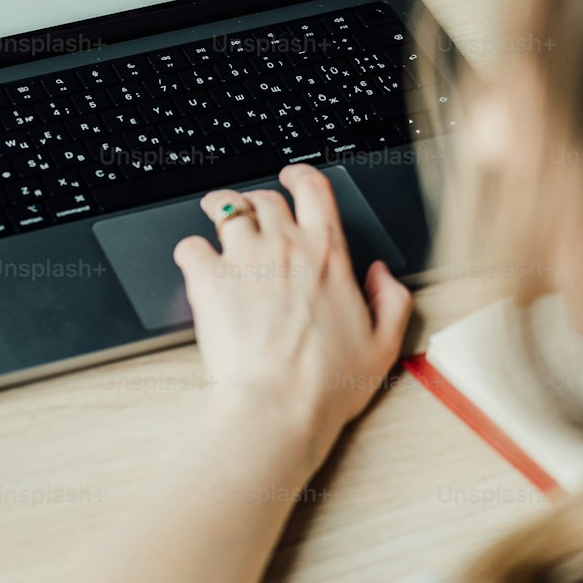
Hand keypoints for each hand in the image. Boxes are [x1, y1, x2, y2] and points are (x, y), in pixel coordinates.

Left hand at [174, 165, 412, 465]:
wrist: (278, 408)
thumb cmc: (327, 384)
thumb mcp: (384, 345)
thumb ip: (391, 301)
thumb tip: (382, 274)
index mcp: (327, 254)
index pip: (313, 188)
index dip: (300, 175)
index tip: (292, 178)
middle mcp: (284, 246)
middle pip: (265, 197)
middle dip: (259, 199)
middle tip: (253, 212)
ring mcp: (243, 259)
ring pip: (226, 208)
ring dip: (221, 208)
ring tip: (217, 216)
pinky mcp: (208, 280)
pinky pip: (191, 246)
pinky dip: (191, 250)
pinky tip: (196, 262)